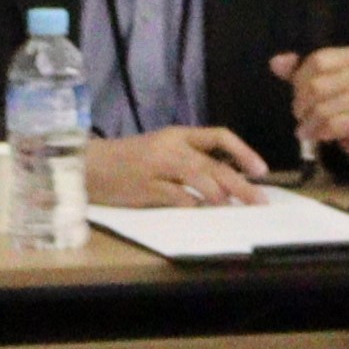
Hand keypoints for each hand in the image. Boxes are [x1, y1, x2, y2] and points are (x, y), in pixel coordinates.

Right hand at [84, 125, 270, 208]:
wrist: (87, 164)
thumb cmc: (130, 159)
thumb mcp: (163, 150)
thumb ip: (193, 161)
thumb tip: (230, 182)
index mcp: (178, 135)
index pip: (219, 135)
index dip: (243, 151)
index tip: (260, 170)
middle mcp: (170, 148)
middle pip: (213, 164)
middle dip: (241, 184)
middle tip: (260, 201)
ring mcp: (157, 167)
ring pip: (197, 177)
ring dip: (219, 194)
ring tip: (232, 207)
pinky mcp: (144, 187)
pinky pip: (175, 196)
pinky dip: (192, 205)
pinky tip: (202, 213)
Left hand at [269, 46, 348, 169]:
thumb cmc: (344, 99)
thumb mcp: (323, 79)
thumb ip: (298, 70)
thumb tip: (275, 63)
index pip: (317, 61)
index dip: (300, 78)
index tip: (297, 92)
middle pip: (317, 86)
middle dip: (301, 104)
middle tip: (299, 114)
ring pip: (323, 110)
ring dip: (308, 123)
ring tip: (304, 129)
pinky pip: (335, 125)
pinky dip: (320, 133)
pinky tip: (316, 135)